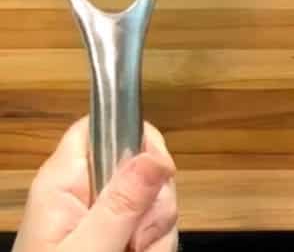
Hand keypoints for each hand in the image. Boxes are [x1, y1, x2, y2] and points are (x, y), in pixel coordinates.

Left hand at [14, 118, 178, 251]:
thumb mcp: (88, 249)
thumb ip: (121, 203)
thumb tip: (155, 154)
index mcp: (63, 182)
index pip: (101, 126)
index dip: (136, 136)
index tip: (159, 171)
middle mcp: (85, 193)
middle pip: (143, 166)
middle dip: (155, 205)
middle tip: (137, 240)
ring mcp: (104, 216)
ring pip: (157, 201)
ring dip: (157, 234)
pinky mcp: (119, 237)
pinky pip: (157, 228)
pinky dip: (157, 248)